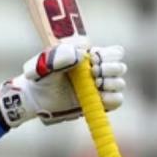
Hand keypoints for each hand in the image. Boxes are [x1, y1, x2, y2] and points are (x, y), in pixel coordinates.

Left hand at [0, 44, 126, 128]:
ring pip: (120, 83)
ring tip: (94, 84)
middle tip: (92, 72)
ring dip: (110, 83)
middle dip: (109, 69)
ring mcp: (99, 88)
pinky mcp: (99, 103)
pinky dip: (111, 98)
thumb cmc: (40, 77)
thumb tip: (82, 55)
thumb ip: (60, 55)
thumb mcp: (45, 63)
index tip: (92, 59)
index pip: (115, 52)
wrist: (35, 99)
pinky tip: (98, 97)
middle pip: (120, 67)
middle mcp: (98, 72)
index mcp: (90, 57)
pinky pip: (117, 100)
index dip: (108, 55)